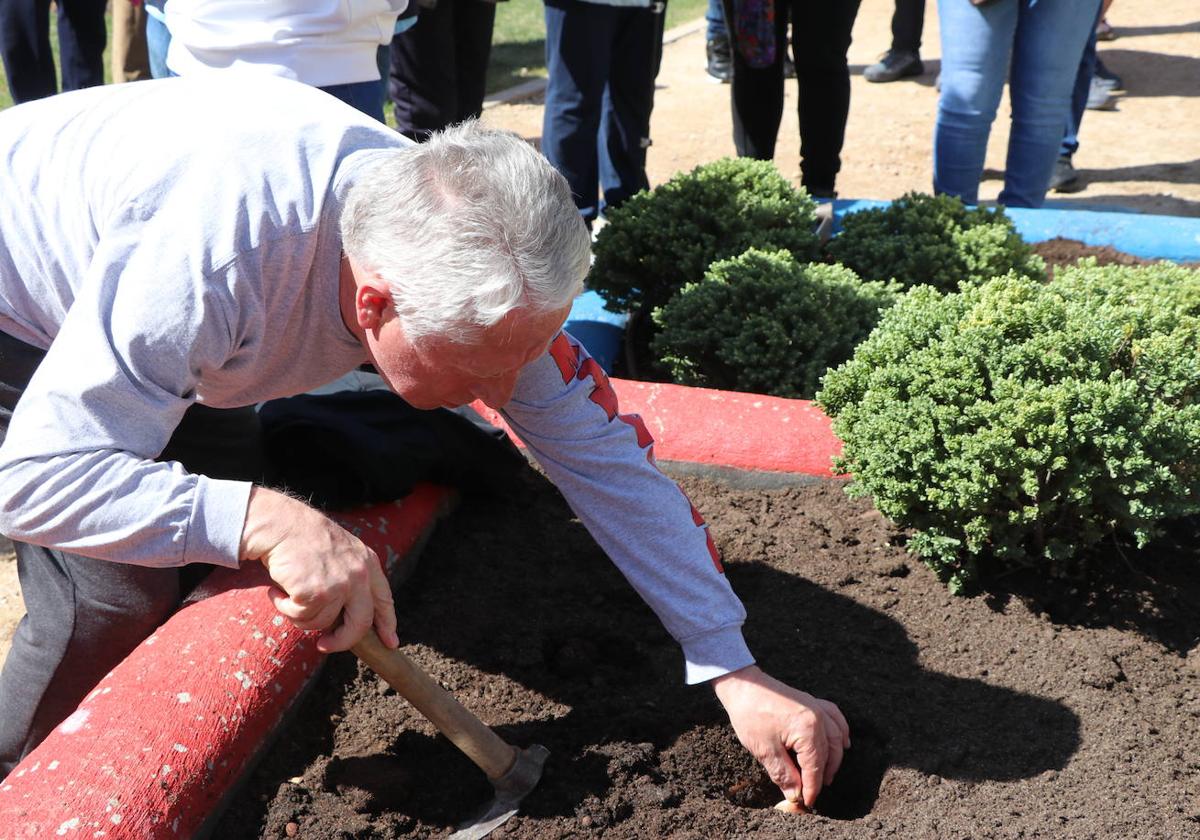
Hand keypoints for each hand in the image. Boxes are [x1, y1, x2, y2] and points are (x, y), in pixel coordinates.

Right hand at [239, 486, 398, 652]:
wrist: (280, 523)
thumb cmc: (303, 538)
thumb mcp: (341, 552)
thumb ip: (351, 577)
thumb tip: (347, 615)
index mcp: (368, 562)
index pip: (384, 599)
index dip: (387, 623)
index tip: (390, 642)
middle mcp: (359, 575)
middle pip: (360, 623)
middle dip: (342, 641)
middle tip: (324, 645)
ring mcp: (338, 585)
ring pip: (322, 623)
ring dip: (301, 615)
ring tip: (288, 593)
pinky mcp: (315, 593)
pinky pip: (300, 617)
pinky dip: (285, 608)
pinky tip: (278, 591)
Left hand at [711, 665, 850, 810]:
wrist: (742, 685)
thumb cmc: (750, 714)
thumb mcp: (764, 750)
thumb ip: (783, 774)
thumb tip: (795, 796)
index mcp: (807, 730)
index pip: (815, 767)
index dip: (811, 788)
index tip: (806, 803)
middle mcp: (818, 717)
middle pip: (829, 753)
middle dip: (823, 776)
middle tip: (813, 793)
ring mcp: (816, 707)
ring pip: (835, 737)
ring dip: (834, 758)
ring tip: (827, 775)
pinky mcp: (811, 701)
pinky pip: (834, 717)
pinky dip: (841, 731)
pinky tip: (843, 742)